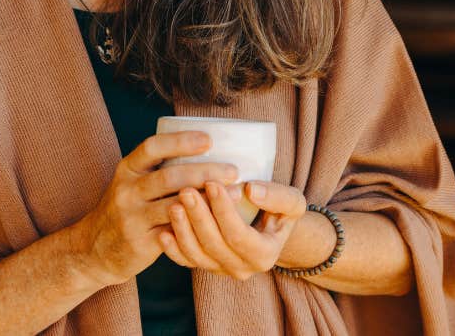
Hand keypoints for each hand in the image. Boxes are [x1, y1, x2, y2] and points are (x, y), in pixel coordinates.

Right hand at [72, 132, 239, 287]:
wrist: (94, 248)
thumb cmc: (126, 208)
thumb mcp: (132, 182)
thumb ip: (159, 169)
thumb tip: (209, 150)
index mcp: (126, 169)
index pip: (152, 147)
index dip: (180, 141)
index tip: (209, 139)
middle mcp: (126, 191)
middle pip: (169, 177)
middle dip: (204, 172)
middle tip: (233, 171)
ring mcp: (132, 218)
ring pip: (174, 206)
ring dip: (207, 200)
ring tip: (234, 195)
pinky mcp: (140, 243)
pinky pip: (174, 233)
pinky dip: (197, 225)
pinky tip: (219, 221)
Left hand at [159, 179, 307, 280]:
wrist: (269, 228)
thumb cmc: (279, 210)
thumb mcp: (291, 202)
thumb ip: (277, 197)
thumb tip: (250, 190)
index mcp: (264, 255)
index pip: (239, 235)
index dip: (224, 211)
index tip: (212, 183)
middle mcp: (242, 268)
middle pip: (214, 245)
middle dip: (199, 218)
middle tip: (186, 191)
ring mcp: (220, 269)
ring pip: (197, 255)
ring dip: (183, 231)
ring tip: (173, 205)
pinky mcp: (204, 265)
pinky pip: (185, 261)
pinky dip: (173, 249)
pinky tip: (163, 231)